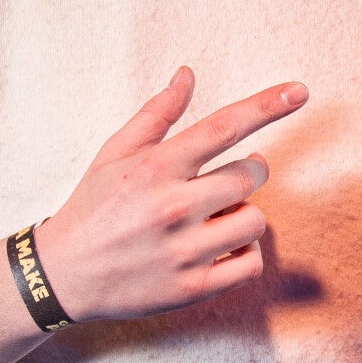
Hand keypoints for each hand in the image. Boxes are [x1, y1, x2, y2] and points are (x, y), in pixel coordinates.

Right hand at [35, 67, 306, 321]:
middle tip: (229, 179)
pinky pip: (250, 265)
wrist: (62, 275)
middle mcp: (171, 207)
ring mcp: (182, 250)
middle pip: (249, 176)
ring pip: (255, 221)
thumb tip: (187, 74)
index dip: (266, 105)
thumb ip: (156, 114)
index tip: (299, 91)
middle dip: (250, 172)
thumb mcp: (114, 153)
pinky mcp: (191, 288)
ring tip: (219, 216)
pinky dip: (245, 254)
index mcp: (154, 167)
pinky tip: (223, 247)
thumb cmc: (93, 207)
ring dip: (245, 215)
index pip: (223, 127)